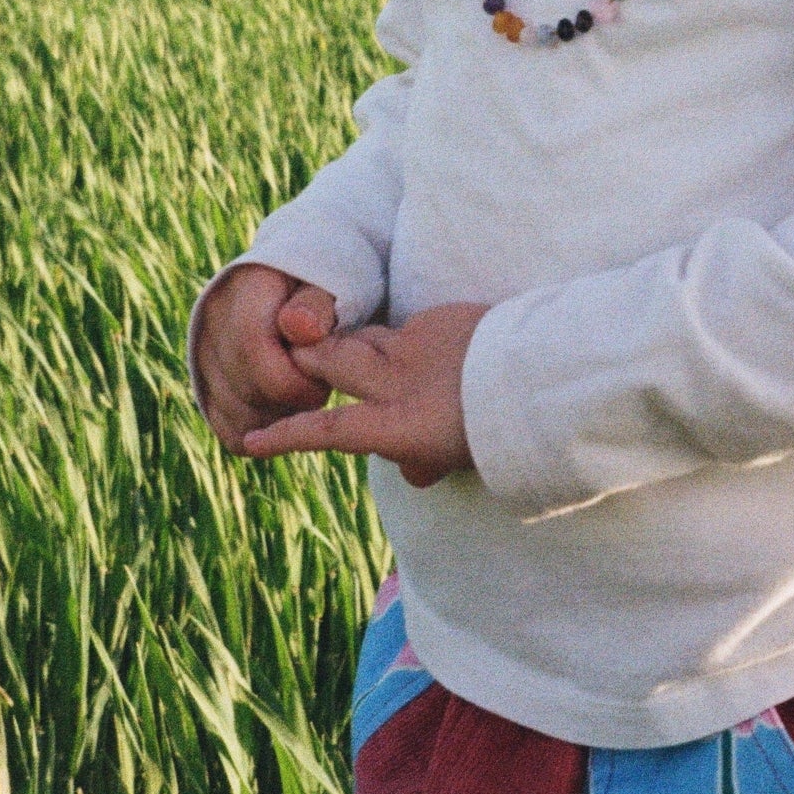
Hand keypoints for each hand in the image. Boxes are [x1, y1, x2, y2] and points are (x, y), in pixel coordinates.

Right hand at [195, 266, 338, 453]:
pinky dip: (263, 433)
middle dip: (291, 400)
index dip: (293, 379)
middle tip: (321, 388)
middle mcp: (214, 318)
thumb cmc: (323, 292)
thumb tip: (300, 327)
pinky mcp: (206, 383)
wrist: (298, 293)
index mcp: (245, 288)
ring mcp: (204, 352)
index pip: (252, 349)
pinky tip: (287, 413)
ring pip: (237, 415)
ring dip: (279, 419)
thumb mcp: (329, 286)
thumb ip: (317, 305)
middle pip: (245, 387)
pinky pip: (230, 431)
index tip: (324, 382)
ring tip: (305, 395)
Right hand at [242, 303, 489, 488]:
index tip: (251, 443)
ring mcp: (414, 346)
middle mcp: (396, 384)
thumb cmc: (504, 429)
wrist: (542, 375)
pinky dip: (405, 338)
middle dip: (304, 356)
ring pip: (364, 338)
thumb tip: (411, 473)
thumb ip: (425, 460)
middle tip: (284, 353)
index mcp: (398, 427)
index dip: (287, 436)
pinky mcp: (438, 320)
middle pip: (332, 361)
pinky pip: (408, 328)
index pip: (329, 431)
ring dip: (347, 342)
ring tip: (332, 345)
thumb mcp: (460, 458)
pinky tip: (427, 347)